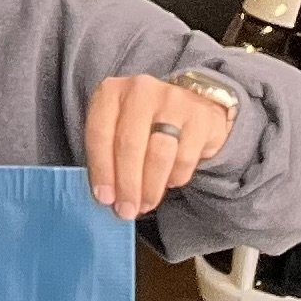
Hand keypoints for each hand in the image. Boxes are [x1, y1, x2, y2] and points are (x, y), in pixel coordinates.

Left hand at [82, 73, 232, 217]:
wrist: (190, 104)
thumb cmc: (144, 122)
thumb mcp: (117, 126)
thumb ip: (107, 153)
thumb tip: (106, 196)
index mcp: (111, 91)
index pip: (100, 134)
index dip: (101, 170)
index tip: (104, 198)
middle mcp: (141, 90)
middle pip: (129, 145)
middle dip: (127, 184)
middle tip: (126, 210)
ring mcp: (173, 100)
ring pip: (158, 154)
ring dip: (150, 187)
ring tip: (145, 204)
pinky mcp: (200, 117)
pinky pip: (185, 158)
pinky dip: (175, 177)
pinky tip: (169, 182)